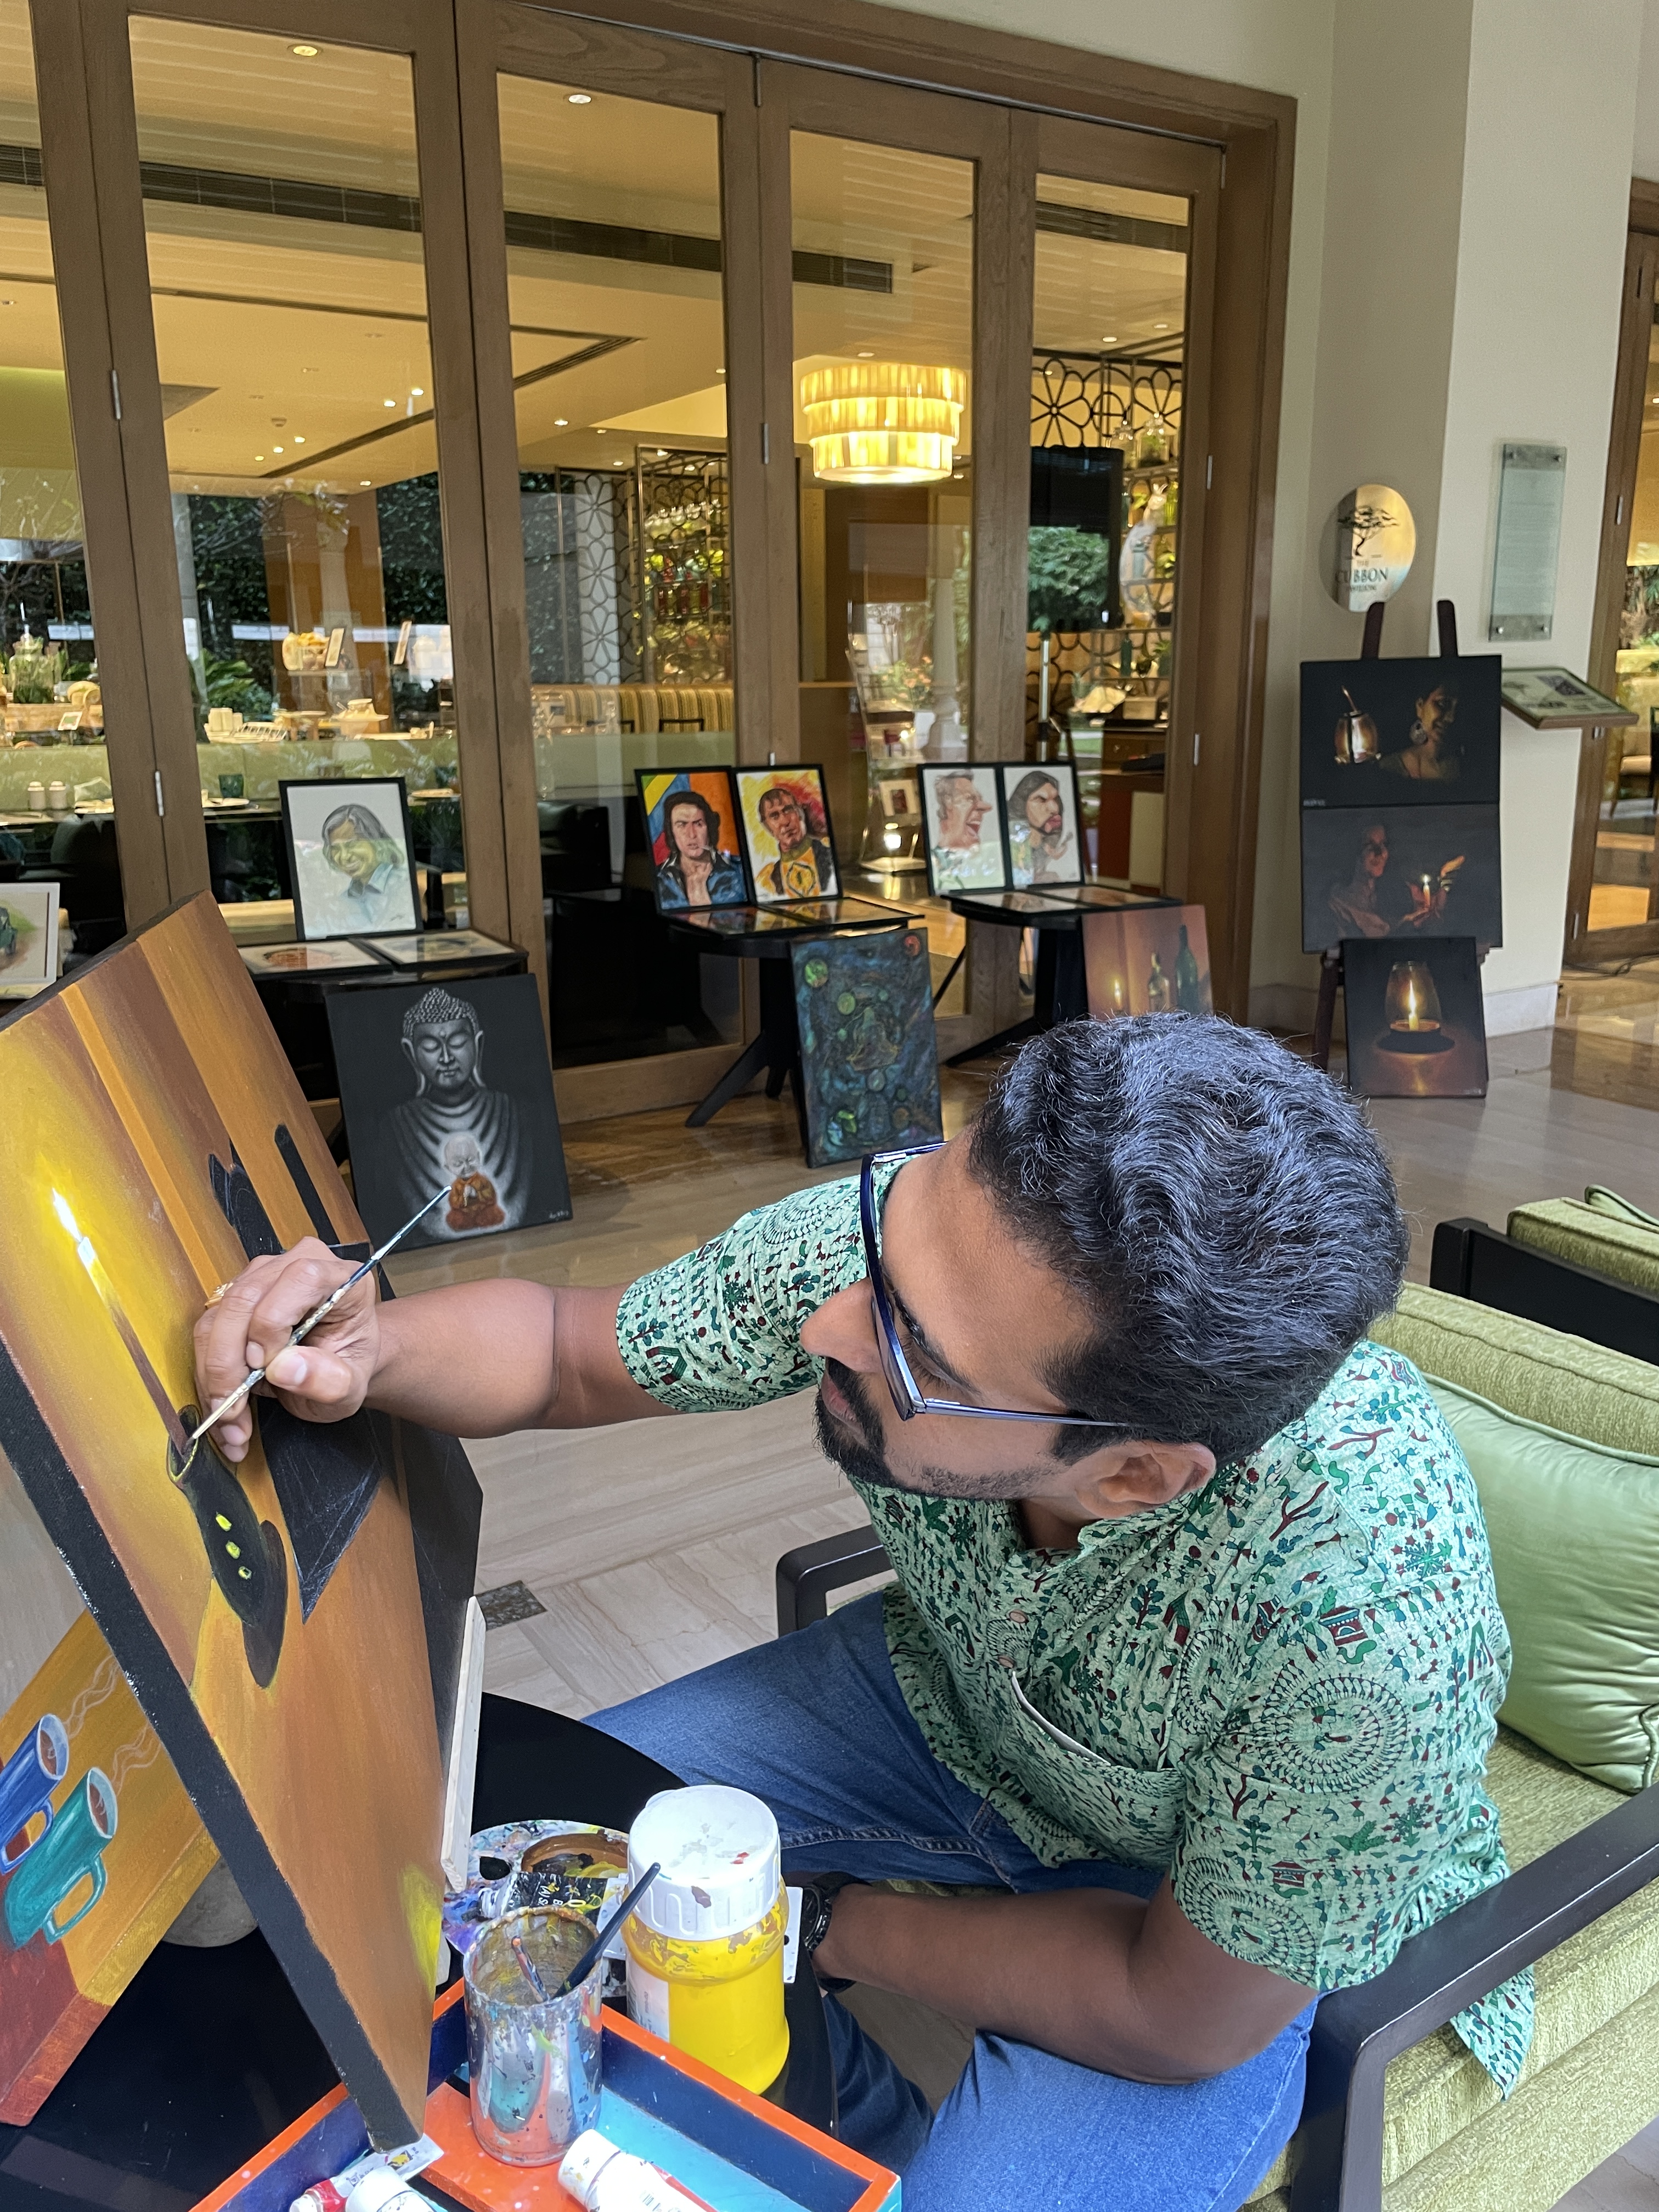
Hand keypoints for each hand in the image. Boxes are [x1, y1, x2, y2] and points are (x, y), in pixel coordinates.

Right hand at [193, 1238, 380, 1461]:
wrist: (335, 1365)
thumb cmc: (347, 1368)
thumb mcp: (351, 1387)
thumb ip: (328, 1380)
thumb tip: (282, 1368)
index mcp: (339, 1277)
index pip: (299, 1279)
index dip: (272, 1323)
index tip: (266, 1368)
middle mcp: (293, 1266)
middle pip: (243, 1299)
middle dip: (229, 1362)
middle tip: (233, 1413)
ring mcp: (258, 1278)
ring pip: (215, 1318)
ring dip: (214, 1376)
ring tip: (230, 1421)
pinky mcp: (232, 1298)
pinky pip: (206, 1333)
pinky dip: (208, 1375)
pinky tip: (223, 1409)